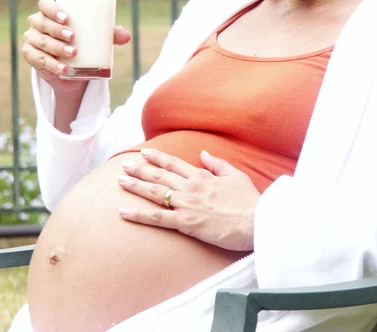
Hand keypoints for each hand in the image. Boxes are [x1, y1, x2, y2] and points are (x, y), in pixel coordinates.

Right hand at [22, 0, 130, 93]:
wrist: (74, 71)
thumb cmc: (85, 44)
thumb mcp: (98, 38)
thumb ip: (111, 34)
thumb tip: (126, 36)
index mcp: (50, 12)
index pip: (45, 4)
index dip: (52, 9)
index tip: (67, 18)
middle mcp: (37, 23)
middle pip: (42, 22)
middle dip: (57, 29)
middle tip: (73, 37)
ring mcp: (32, 40)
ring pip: (40, 42)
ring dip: (56, 48)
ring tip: (73, 53)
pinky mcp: (31, 57)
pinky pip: (39, 60)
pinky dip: (52, 65)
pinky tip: (63, 69)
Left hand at [118, 149, 259, 250]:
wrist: (256, 221)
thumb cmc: (249, 201)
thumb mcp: (236, 175)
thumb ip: (217, 164)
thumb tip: (203, 153)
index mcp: (202, 176)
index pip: (174, 164)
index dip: (157, 157)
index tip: (144, 152)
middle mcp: (190, 187)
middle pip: (160, 176)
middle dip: (140, 169)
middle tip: (124, 165)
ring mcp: (187, 204)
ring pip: (155, 192)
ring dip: (135, 186)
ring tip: (120, 180)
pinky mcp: (186, 224)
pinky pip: (158, 218)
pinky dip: (139, 215)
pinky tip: (124, 212)